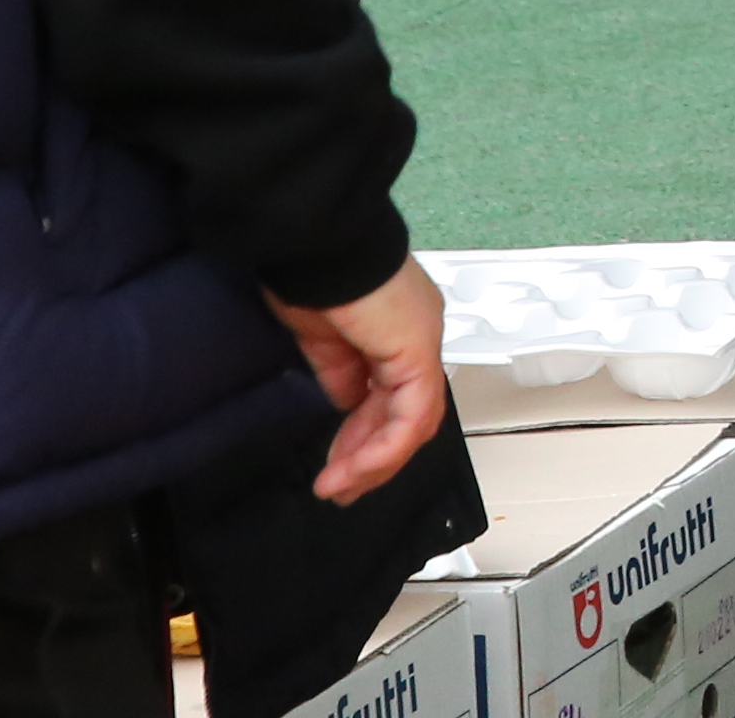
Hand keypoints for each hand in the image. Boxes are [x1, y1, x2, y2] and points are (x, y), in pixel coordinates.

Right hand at [274, 260, 450, 501]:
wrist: (319, 246)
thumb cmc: (313, 274)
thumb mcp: (323, 337)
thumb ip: (340, 372)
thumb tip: (345, 404)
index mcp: (396, 329)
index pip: (393, 395)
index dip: (365, 435)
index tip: (337, 463)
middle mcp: (416, 336)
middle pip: (408, 414)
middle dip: (372, 458)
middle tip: (341, 487)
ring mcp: (421, 344)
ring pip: (414, 422)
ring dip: (373, 462)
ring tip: (338, 486)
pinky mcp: (417, 353)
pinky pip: (410, 416)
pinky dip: (382, 448)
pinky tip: (353, 467)